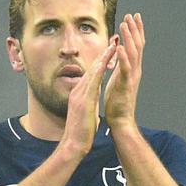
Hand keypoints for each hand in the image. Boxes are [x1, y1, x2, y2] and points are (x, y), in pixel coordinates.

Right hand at [60, 38, 117, 154]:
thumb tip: (93, 97)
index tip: (110, 50)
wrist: (72, 144)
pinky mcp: (83, 101)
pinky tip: (105, 62)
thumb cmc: (80, 132)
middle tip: (113, 40)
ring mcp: (79, 96)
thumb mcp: (86, 112)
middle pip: (92, 68)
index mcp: (79, 94)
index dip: (102, 61)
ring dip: (102, 58)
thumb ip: (89, 102)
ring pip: (92, 72)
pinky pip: (92, 83)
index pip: (92, 73)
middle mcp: (78, 91)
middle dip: (103, 54)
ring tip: (112, 45)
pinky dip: (99, 71)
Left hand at [104, 12, 143, 129]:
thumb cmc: (117, 103)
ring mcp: (132, 77)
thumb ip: (119, 69)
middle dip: (135, 29)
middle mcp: (135, 71)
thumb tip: (116, 57)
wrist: (121, 120)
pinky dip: (122, 56)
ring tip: (125, 24)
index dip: (135, 31)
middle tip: (132, 14)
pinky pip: (125, 68)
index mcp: (132, 69)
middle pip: (138, 45)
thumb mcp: (117, 81)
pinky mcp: (125, 85)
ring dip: (129, 37)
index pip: (136, 46)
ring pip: (133, 53)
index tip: (133, 18)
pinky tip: (119, 46)